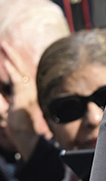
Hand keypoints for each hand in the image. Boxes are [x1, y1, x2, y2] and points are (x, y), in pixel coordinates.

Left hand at [0, 41, 49, 158]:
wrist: (27, 136)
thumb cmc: (19, 126)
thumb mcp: (6, 110)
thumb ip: (2, 100)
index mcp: (25, 90)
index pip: (18, 71)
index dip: (13, 60)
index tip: (6, 51)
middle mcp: (28, 89)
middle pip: (19, 66)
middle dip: (11, 54)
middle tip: (4, 43)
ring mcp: (27, 92)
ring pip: (18, 69)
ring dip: (11, 57)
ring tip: (4, 46)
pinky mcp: (23, 97)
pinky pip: (17, 80)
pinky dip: (11, 70)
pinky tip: (7, 63)